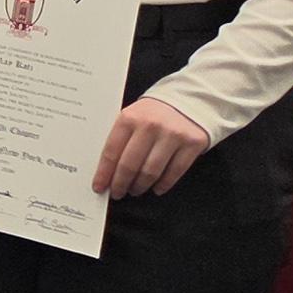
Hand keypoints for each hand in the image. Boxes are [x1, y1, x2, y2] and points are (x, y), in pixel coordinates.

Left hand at [96, 95, 212, 198]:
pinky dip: (163, 184)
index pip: (111, 152)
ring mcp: (173, 135)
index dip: (104, 173)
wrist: (190, 98)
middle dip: (121, 183)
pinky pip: (175, 172)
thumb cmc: (155, 112)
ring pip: (151, 171)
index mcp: (129, 118)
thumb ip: (120, 136)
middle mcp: (150, 126)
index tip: (99, 186)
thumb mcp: (133, 115)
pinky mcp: (192, 144)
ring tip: (135, 190)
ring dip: (140, 186)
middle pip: (130, 165)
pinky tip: (156, 188)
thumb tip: (104, 167)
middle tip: (118, 193)